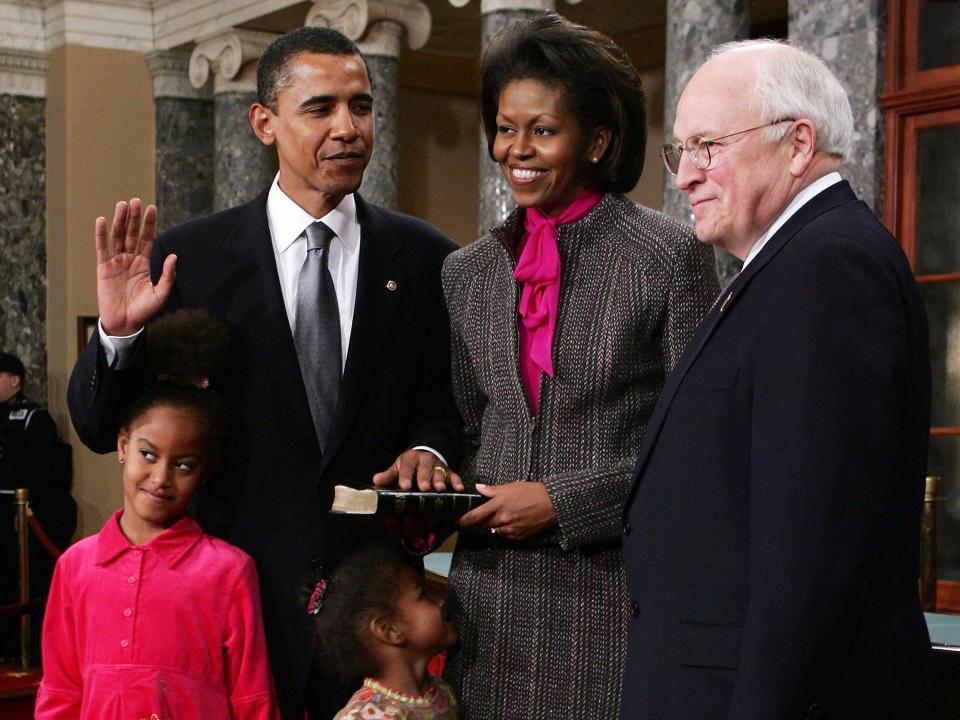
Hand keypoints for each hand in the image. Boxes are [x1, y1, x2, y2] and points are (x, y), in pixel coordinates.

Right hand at [96, 198, 176, 335]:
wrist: (125, 323)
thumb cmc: (144, 311)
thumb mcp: (160, 294)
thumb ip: (168, 276)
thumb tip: (173, 257)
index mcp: (143, 264)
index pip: (146, 239)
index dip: (149, 224)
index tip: (152, 208)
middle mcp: (129, 260)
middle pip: (132, 234)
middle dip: (135, 218)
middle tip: (137, 201)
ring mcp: (116, 262)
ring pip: (118, 237)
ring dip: (120, 221)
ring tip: (123, 205)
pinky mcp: (103, 268)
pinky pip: (102, 249)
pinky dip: (101, 235)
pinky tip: (102, 221)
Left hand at [372, 449, 463, 491]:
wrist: (426, 453)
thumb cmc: (409, 465)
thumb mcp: (398, 467)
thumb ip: (388, 475)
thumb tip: (376, 480)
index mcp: (410, 459)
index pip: (407, 466)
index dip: (406, 476)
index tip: (404, 486)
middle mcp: (425, 461)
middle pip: (425, 469)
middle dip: (425, 479)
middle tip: (425, 488)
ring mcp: (438, 466)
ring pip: (439, 472)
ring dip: (440, 480)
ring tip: (440, 489)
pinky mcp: (448, 471)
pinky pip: (454, 475)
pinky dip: (456, 481)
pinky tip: (459, 489)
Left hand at [458, 482, 556, 540]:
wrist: (553, 504)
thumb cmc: (532, 491)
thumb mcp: (511, 486)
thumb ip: (493, 490)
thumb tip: (478, 488)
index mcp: (499, 505)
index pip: (475, 515)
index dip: (464, 520)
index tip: (457, 521)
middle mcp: (503, 519)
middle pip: (483, 525)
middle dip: (478, 523)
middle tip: (475, 519)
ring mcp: (511, 529)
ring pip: (494, 531)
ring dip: (492, 526)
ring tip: (498, 518)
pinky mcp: (519, 537)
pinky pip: (506, 535)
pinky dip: (504, 530)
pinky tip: (509, 522)